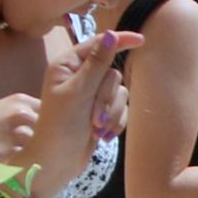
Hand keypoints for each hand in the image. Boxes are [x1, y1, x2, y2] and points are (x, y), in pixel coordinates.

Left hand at [33, 28, 137, 192]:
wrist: (57, 163)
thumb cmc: (59, 127)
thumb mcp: (78, 93)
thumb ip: (97, 64)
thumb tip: (111, 35)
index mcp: (67, 66)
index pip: (98, 45)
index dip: (120, 41)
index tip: (141, 41)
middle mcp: (80, 77)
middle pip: (112, 73)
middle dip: (106, 98)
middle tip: (93, 118)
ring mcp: (91, 95)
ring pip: (119, 93)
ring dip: (111, 113)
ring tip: (96, 130)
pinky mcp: (101, 111)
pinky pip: (122, 109)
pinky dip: (114, 122)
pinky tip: (102, 135)